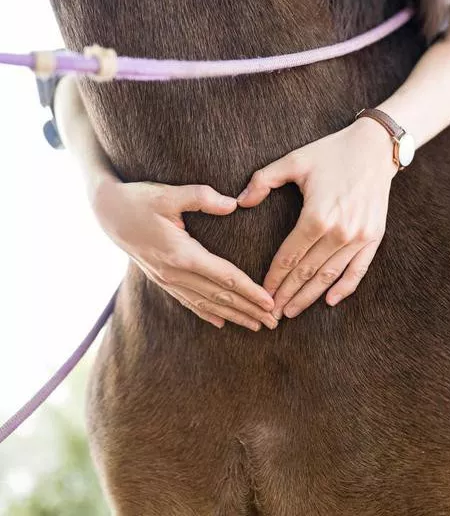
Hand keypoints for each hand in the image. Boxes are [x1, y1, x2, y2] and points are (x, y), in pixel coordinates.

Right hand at [91, 178, 276, 329]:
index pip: (225, 277)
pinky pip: (188, 301)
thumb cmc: (140, 198)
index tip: (270, 303)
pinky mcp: (161, 278)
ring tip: (256, 325)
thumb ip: (202, 197)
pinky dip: (207, 313)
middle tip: (273, 322)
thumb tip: (233, 204)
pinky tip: (222, 322)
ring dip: (234, 316)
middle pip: (220, 297)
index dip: (250, 291)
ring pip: (206, 304)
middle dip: (249, 310)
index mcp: (182, 254)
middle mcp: (175, 273)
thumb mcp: (169, 193)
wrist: (106, 211)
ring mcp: (167, 279)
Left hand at [237, 118, 395, 318]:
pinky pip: (358, 270)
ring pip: (329, 275)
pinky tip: (329, 301)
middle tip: (271, 313)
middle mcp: (339, 232)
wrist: (375, 148)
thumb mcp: (294, 160)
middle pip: (307, 272)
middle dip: (287, 294)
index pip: (289, 256)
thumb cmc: (331, 152)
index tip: (261, 292)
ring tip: (292, 311)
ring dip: (310, 296)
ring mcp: (359, 237)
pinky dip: (344, 288)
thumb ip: (263, 180)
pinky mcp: (374, 237)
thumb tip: (240, 202)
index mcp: (316, 216)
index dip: (273, 277)